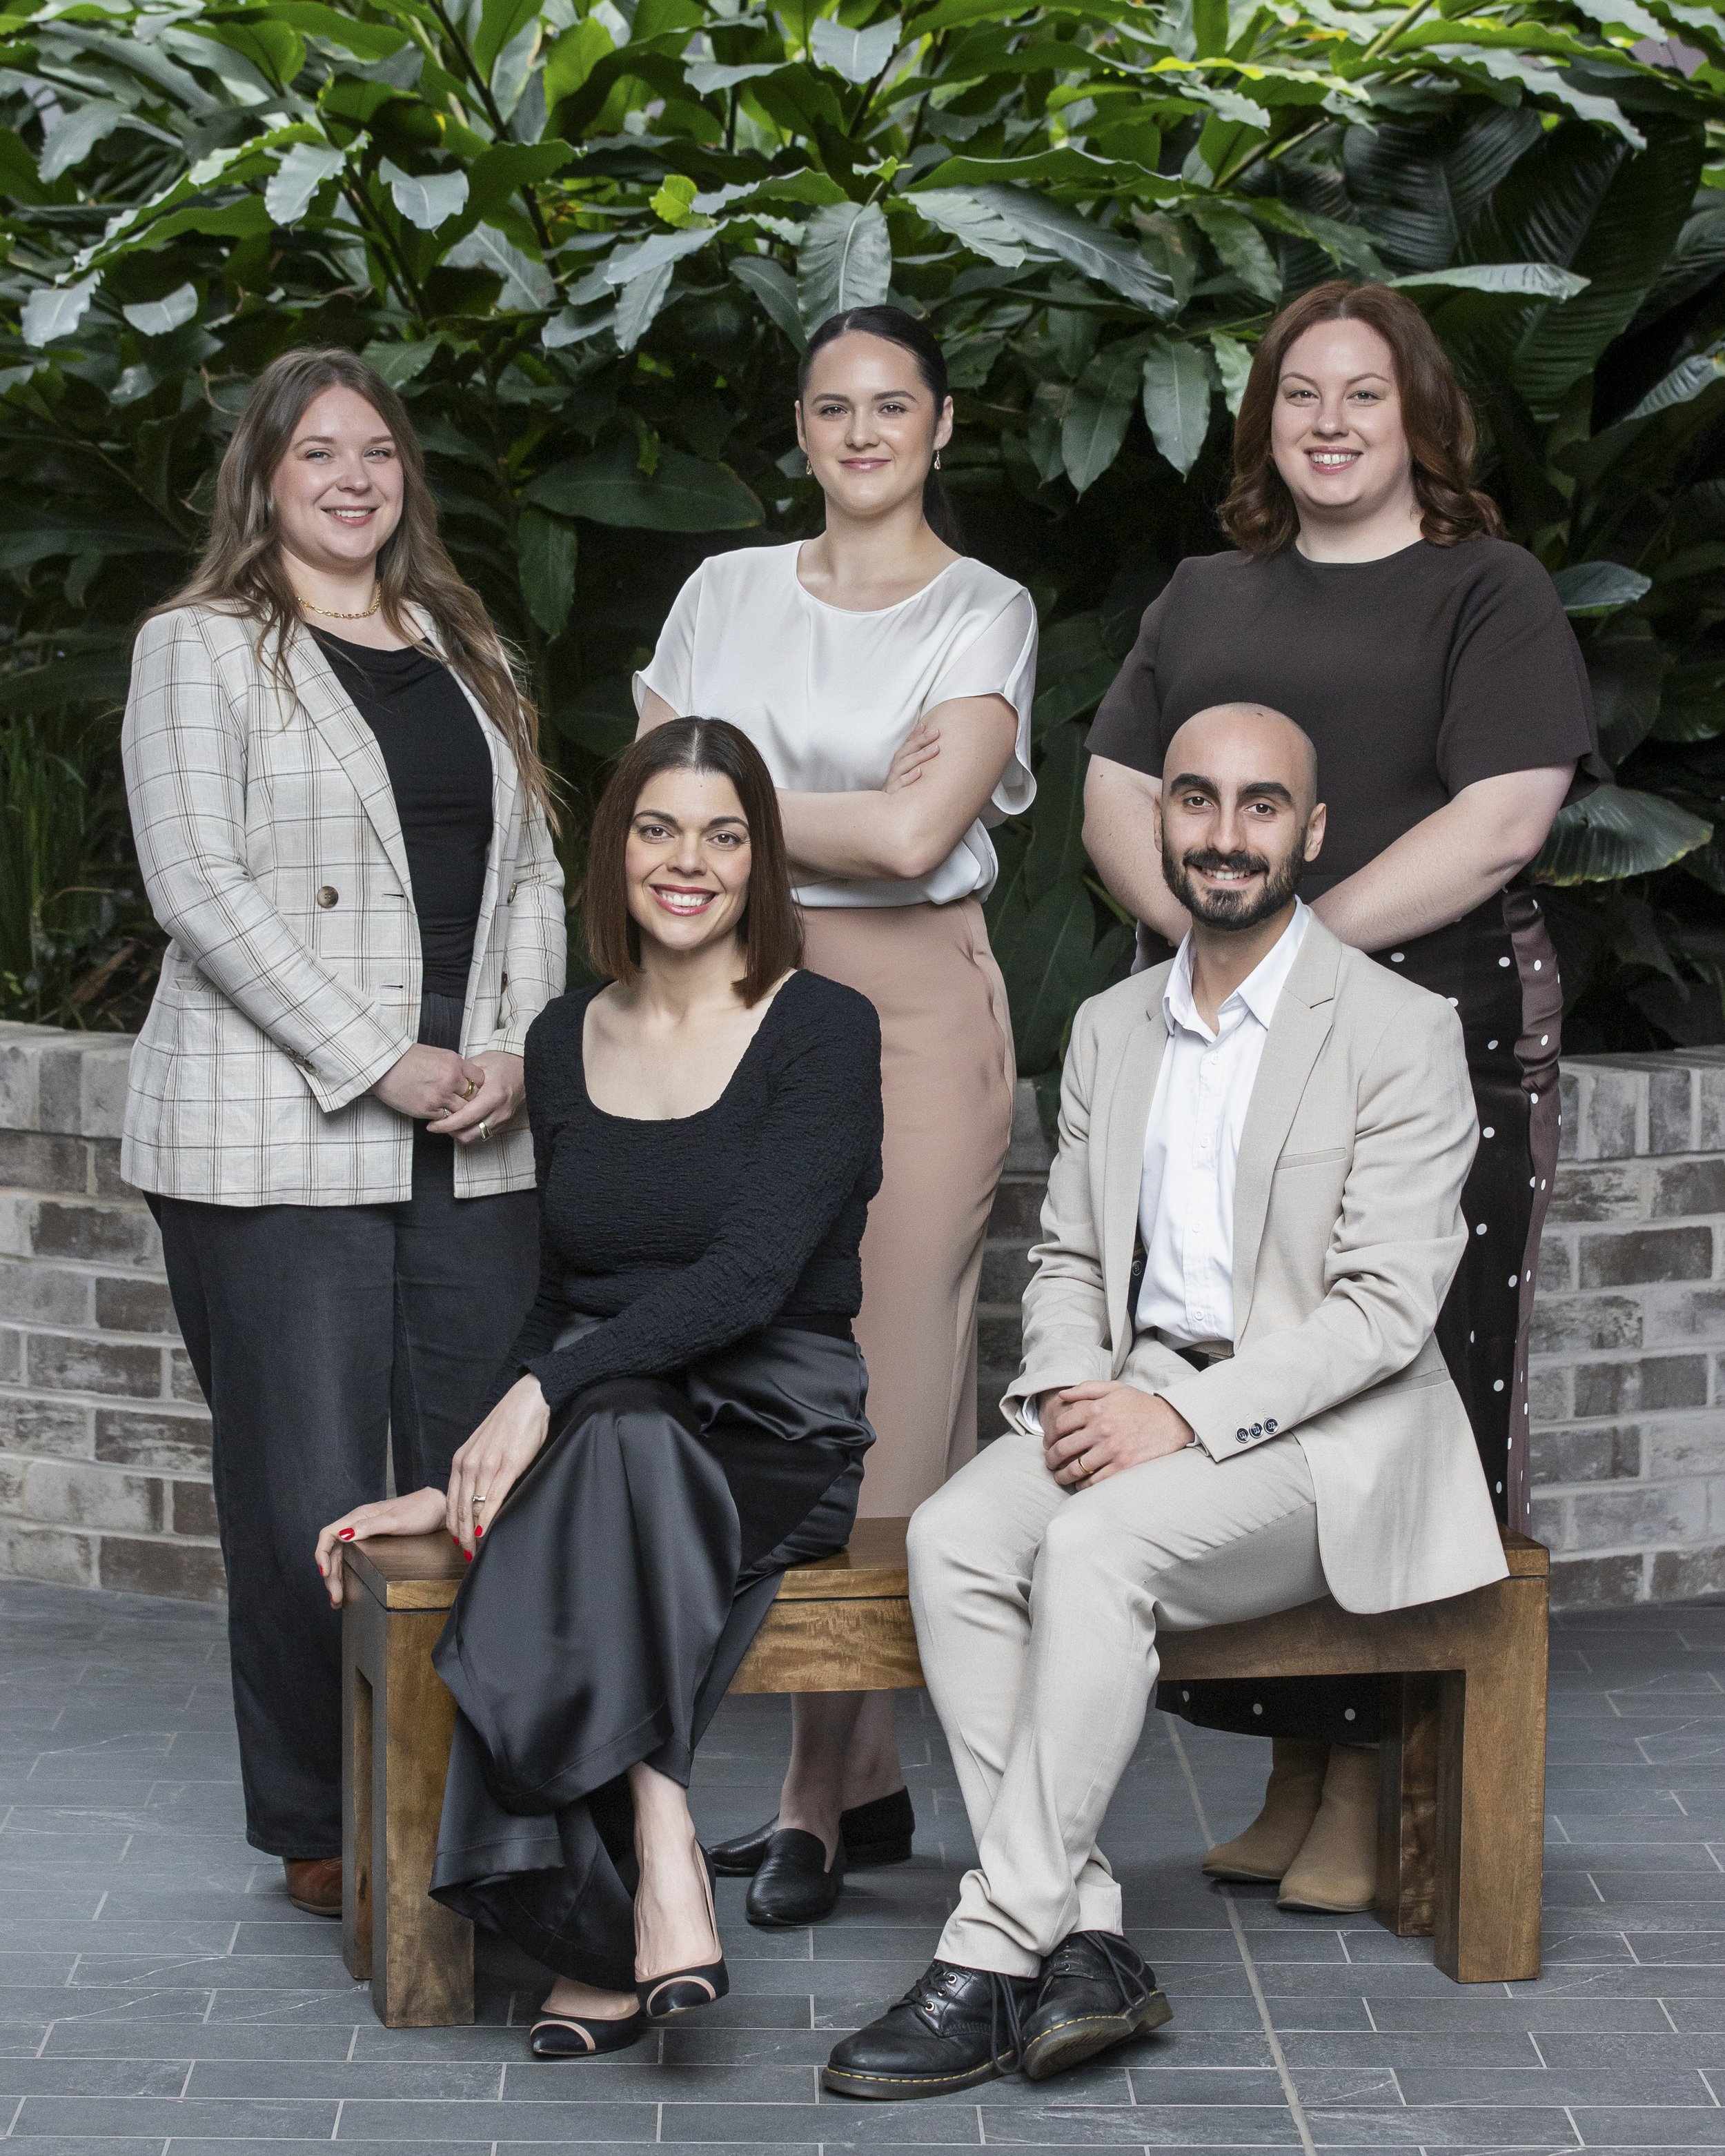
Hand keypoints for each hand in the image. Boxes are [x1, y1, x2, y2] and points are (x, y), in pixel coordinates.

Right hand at [314, 1487, 446, 1606]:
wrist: (439, 1509)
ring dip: (337, 1578)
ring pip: (342, 1557)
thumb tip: (343, 1535)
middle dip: (331, 1575)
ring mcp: (365, 1534)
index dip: (322, 1554)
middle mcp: (358, 1525)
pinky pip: (353, 1559)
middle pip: (333, 1551)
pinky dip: (347, 1574)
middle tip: (335, 1598)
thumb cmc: (420, 1511)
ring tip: (337, 1600)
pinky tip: (348, 1588)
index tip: (325, 1574)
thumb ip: (369, 1527)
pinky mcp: (373, 1543)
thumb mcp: (395, 1520)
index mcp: (359, 1517)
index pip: (329, 1534)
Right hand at [371, 1043, 486, 1121]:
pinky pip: (444, 1118)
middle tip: (461, 1102)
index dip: (476, 1085)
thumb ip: (453, 1067)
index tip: (470, 1089)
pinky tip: (433, 1110)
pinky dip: (441, 1117)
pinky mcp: (427, 1109)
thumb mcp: (437, 1055)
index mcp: (454, 1063)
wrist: (383, 1064)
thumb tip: (465, 1080)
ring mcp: (440, 1095)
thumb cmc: (407, 1058)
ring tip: (448, 1109)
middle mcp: (450, 1079)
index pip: (480, 1079)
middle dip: (468, 1100)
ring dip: (456, 1112)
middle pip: (473, 1097)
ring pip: (461, 1111)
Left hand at [427, 1050, 524, 1145]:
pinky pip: (484, 1134)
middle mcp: (500, 1111)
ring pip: (476, 1137)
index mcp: (494, 1095)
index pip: (466, 1118)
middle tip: (439, 1124)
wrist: (524, 1067)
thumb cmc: (503, 1063)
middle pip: (470, 1134)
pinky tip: (464, 1120)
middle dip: (451, 1132)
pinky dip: (471, 1130)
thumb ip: (461, 1078)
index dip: (446, 1125)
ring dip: (461, 1133)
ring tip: (450, 1122)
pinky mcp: (505, 1124)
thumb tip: (442, 1089)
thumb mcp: (479, 1064)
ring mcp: (504, 1119)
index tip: (432, 1125)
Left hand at [447, 1374, 550, 1553]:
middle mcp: (468, 1464)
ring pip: (474, 1508)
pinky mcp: (508, 1466)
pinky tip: (486, 1532)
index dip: (453, 1525)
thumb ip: (478, 1470)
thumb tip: (480, 1495)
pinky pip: (493, 1499)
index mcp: (461, 1460)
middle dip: (461, 1535)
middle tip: (466, 1553)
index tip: (458, 1541)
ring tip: (476, 1548)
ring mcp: (487, 1465)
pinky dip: (488, 1518)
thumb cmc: (510, 1424)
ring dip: (473, 1532)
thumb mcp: (484, 1448)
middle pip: (458, 1509)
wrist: (528, 1401)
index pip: (451, 1502)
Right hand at [883, 719, 939, 792]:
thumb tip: (932, 747)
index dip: (915, 735)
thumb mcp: (906, 778)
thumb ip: (915, 764)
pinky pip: (900, 786)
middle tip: (937, 733)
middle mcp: (893, 772)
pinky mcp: (892, 796)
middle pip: (905, 753)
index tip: (926, 725)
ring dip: (920, 756)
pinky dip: (909, 778)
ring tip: (935, 748)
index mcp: (897, 766)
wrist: (886, 818)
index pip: (905, 747)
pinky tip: (920, 772)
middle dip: (921, 741)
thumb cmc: (901, 796)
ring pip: (904, 766)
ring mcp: (892, 783)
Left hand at [1042, 1382, 1194, 1488]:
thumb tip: (1062, 1395)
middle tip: (1049, 1463)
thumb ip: (1086, 1389)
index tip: (1048, 1444)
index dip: (1049, 1437)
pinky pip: (1095, 1481)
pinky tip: (1080, 1485)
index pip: (1060, 1426)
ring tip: (1060, 1477)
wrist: (1172, 1421)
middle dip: (1051, 1459)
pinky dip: (1083, 1486)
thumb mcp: (1115, 1389)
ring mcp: (1112, 1449)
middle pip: (1063, 1448)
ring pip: (1076, 1468)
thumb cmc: (1141, 1405)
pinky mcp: (1123, 1466)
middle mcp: (1101, 1429)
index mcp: (1097, 1409)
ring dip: (1063, 1476)